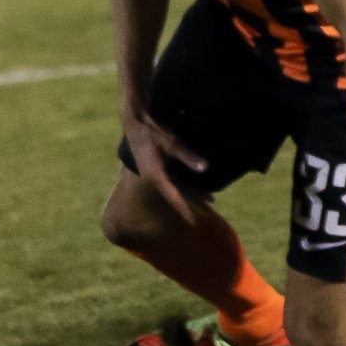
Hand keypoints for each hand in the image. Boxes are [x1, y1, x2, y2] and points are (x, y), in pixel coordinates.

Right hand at [122, 109, 208, 224]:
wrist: (135, 123)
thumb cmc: (153, 133)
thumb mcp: (172, 144)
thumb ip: (188, 157)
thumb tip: (205, 169)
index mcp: (156, 176)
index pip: (174, 197)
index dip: (185, 209)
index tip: (194, 222)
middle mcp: (154, 179)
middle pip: (176, 195)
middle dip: (194, 203)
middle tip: (211, 210)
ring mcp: (153, 175)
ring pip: (175, 189)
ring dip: (191, 194)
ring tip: (209, 200)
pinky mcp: (155, 169)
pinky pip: (172, 182)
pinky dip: (184, 186)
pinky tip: (195, 186)